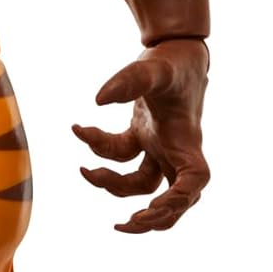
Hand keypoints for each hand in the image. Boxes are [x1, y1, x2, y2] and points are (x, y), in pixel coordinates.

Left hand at [73, 37, 208, 231]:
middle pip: (174, 200)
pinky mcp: (144, 137)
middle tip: (124, 223)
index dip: (177, 200)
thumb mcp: (152, 69)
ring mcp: (160, 147)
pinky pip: (123, 158)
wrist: (176, 48)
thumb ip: (129, 81)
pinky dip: (100, 151)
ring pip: (143, 184)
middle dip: (151, 218)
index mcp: (186, 142)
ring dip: (113, 186)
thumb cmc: (171, 61)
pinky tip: (80, 129)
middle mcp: (175, 150)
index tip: (151, 208)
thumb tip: (98, 100)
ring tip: (85, 170)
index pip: (193, 182)